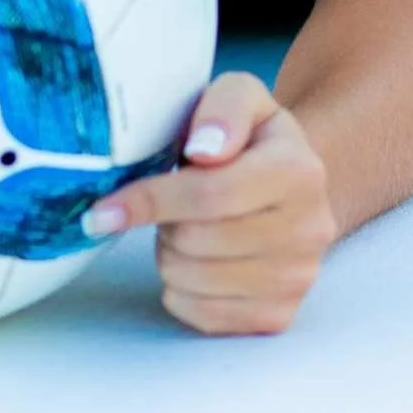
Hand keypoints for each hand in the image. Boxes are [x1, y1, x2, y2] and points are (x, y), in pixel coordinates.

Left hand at [85, 72, 337, 335]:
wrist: (293, 188)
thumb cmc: (250, 139)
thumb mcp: (239, 96)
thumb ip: (222, 107)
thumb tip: (204, 151)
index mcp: (299, 170)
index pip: (211, 193)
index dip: (150, 200)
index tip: (103, 209)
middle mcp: (309, 229)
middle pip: (196, 241)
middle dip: (163, 222)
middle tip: (168, 205)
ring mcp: (297, 279)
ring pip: (192, 281)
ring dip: (170, 254)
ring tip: (186, 228)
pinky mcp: (279, 316)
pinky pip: (202, 316)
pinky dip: (182, 290)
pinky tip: (197, 261)